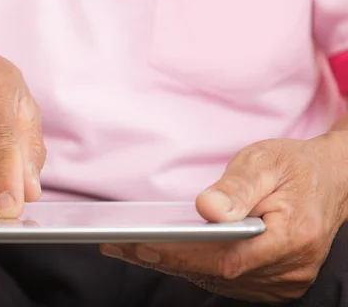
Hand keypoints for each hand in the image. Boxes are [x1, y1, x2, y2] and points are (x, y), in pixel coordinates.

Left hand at [100, 135, 347, 302]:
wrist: (330, 180)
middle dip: (163, 259)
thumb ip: (237, 188)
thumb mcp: (266, 162)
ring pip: (216, 280)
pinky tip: (161, 253)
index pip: (227, 258)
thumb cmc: (295, 167)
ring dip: (172, 265)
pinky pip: (224, 280)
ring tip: (128, 248)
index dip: (182, 255)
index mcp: (294, 237)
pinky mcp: (270, 281)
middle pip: (216, 273)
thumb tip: (206, 209)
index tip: (142, 244)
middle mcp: (289, 269)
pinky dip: (191, 267)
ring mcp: (281, 281)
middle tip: (117, 245)